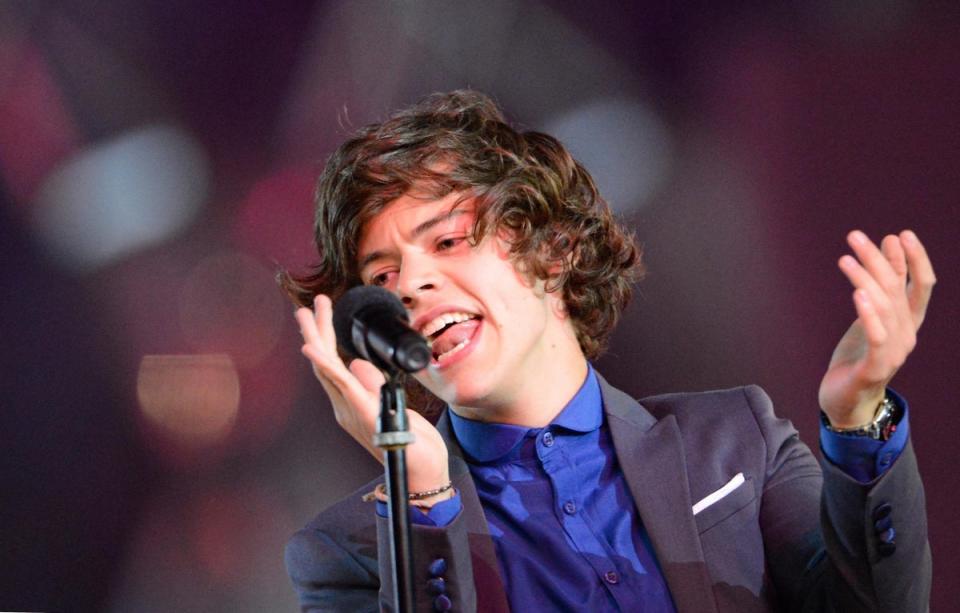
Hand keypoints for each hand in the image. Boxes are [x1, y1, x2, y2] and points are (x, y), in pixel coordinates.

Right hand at [296, 295, 449, 492]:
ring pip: (327, 369)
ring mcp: (351, 411)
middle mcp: (345, 406)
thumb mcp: (393, 405)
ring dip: (317, 339)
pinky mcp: (363, 414)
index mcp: (352, 403)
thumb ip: (373, 384)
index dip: (325, 338)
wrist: (422, 474)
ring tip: (308, 315)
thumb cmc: (411, 444)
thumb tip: (359, 363)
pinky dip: (326, 366)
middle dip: (315, 332)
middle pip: (324, 362)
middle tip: (307, 306)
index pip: (334, 364)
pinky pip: (342, 386)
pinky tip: (313, 349)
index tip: (320, 313)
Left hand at [818, 230, 935, 427]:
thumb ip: (884, 282)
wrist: (846, 400)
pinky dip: (870, 315)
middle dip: (879, 260)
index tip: (901, 234)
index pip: (922, 286)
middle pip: (897, 290)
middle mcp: (907, 335)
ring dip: (866, 280)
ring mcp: (894, 352)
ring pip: (885, 309)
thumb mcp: (871, 313)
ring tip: (846, 259)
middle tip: (855, 236)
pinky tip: (858, 295)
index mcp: (908, 322)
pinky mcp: (875, 368)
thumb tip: (890, 241)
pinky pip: (877, 337)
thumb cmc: (859, 354)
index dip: (915, 259)